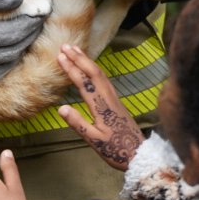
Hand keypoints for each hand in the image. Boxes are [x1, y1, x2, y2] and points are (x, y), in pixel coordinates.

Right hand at [0, 0, 45, 81]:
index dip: (32, 20)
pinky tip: (6, 53)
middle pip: (12, 50)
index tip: (43, 8)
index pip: (15, 32)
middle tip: (39, 19)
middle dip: (30, 34)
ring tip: (26, 34)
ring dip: (19, 51)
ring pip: (3, 66)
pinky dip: (3, 65)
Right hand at [56, 44, 142, 170]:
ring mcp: (114, 98)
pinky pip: (104, 79)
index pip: (84, 82)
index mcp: (101, 106)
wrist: (138, 153)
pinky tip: (91, 68)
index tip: (60, 56)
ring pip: (100, 73)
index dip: (71, 68)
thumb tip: (60, 108)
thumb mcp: (94, 140)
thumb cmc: (115, 149)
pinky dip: (95, 68)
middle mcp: (108, 97)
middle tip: (65, 45)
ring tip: (76, 50)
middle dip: (79, 57)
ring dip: (87, 60)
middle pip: (93, 71)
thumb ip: (78, 123)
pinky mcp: (117, 101)